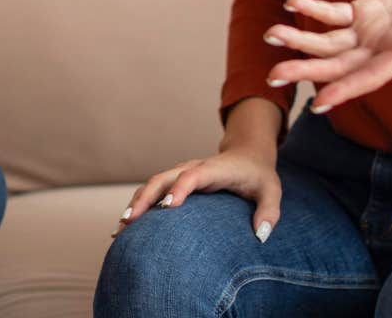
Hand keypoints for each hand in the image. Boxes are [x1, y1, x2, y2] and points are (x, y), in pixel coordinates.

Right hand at [117, 96, 283, 242]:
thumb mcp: (272, 190)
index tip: (167, 207)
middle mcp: (191, 168)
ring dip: (135, 204)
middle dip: (144, 199)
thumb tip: (261, 236)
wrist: (246, 155)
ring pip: (151, 185)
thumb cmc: (258, 175)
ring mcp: (180, 174)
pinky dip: (138, 206)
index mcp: (214, 169)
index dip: (179, 189)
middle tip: (130, 222)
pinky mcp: (175, 183)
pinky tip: (125, 228)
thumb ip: (270, 212)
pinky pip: (152, 192)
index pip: (192, 175)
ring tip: (120, 231)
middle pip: (162, 178)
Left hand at [265, 0, 391, 112]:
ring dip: (300, 40)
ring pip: (328, 42)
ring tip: (271, 34)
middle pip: (337, 65)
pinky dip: (313, 9)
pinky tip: (292, 3)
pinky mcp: (363, 12)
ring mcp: (369, 32)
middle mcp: (380, 50)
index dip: (344, 91)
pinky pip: (333, 13)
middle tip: (273, 76)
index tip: (318, 104)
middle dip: (306, 70)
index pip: (368, 78)